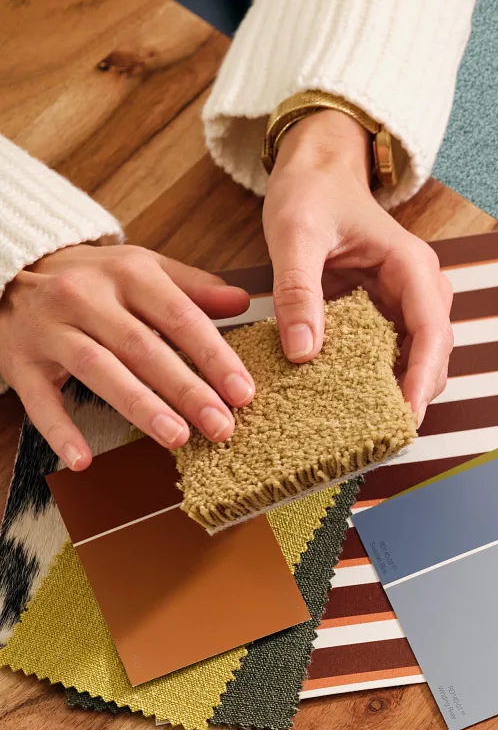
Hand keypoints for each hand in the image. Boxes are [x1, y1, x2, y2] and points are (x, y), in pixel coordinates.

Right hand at [0, 244, 252, 468]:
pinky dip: (59, 430)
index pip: (180, 317)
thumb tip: (243, 302)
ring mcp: (51, 329)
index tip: (243, 392)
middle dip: (186, 390)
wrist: (9, 273)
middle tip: (221, 426)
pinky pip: (40, 399)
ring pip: (99, 369)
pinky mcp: (21, 360)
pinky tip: (83, 459)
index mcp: (128, 274)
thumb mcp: (143, 270)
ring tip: (176, 437)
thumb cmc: (92, 280)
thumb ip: (194, 288)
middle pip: (143, 348)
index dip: (214, 356)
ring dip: (139, 406)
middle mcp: (86, 297)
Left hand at [263, 109, 451, 417]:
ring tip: (367, 426)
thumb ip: (298, 291)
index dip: (422, 378)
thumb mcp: (294, 234)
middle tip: (381, 436)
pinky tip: (352, 398)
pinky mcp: (391, 311)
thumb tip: (303, 352)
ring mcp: (410, 302)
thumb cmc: (310, 193)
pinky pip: (394, 352)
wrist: (317, 170)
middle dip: (414, 395)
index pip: (431, 333)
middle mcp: (422, 288)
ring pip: (420, 359)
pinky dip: (379, 377)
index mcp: (411, 267)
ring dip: (399, 390)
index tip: (405, 416)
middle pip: (434, 355)